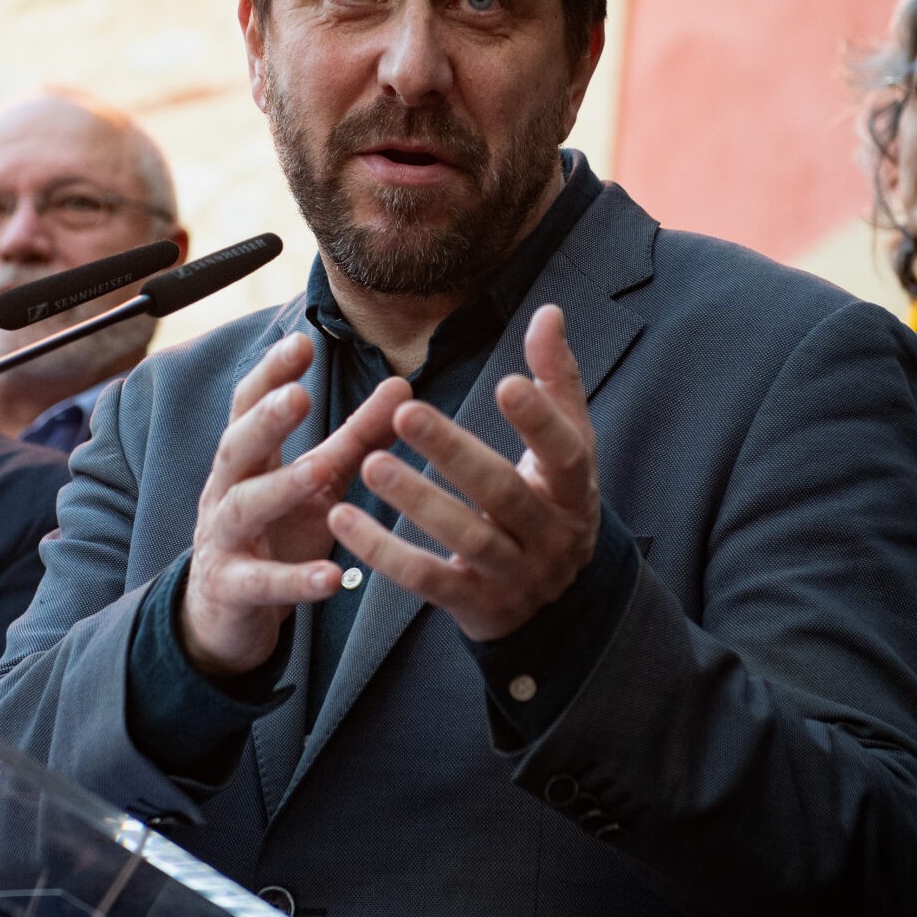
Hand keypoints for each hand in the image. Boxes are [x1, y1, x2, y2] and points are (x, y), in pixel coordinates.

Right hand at [181, 332, 408, 677]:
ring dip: (278, 488)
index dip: (271, 375)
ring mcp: (224, 540)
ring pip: (243, 508)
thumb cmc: (275, 533)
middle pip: (236, 448)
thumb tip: (402, 386)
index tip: (301, 343)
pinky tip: (332, 577)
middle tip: (296, 397)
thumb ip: (355, 437)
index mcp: (247, 459)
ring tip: (316, 471)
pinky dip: (294, 580)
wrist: (224, 613)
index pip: (248, 406)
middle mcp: (226, 492)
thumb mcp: (317, 482)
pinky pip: (261, 584)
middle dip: (264, 422)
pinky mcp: (233, 590)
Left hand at [327, 305, 599, 641]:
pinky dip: (383, 551)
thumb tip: (548, 311)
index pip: (566, 453)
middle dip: (455, 454)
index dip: (540, 420)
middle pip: (503, 494)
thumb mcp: (566, 449)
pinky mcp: (473, 604)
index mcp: (574, 489)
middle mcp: (550, 535)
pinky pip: (425, 579)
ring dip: (415, 501)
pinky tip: (342, 518)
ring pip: (464, 538)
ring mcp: (513, 574)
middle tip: (405, 412)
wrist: (558, 605)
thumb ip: (556, 382)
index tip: (505, 382)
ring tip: (369, 463)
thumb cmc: (552, 503)